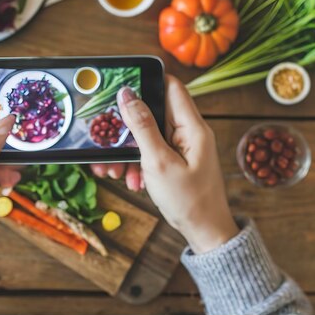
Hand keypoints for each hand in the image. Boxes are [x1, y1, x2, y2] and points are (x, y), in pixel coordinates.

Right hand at [97, 75, 238, 253]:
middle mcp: (189, 132)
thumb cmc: (189, 201)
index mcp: (192, 127)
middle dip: (129, 127)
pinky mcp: (177, 160)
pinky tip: (131, 180)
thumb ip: (142, 126)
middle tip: (109, 140)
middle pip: (154, 112)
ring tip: (116, 171)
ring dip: (130, 151)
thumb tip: (127, 95)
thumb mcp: (158, 162)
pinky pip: (152, 152)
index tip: (120, 88)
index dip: (146, 81)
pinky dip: (139, 163)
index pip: (171, 86)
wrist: (206, 233)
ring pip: (149, 135)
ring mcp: (183, 147)